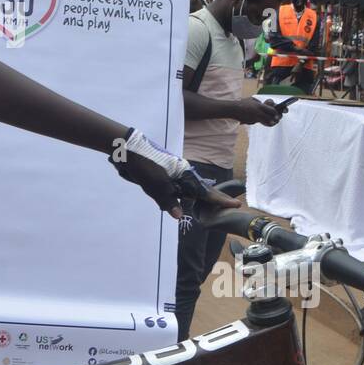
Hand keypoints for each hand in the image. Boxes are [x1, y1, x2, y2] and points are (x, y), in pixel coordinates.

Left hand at [110, 129, 241, 219]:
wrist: (128, 149)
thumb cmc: (143, 165)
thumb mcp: (153, 185)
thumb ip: (166, 201)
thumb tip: (178, 215)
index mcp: (183, 174)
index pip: (204, 191)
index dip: (219, 200)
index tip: (235, 204)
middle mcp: (181, 173)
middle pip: (202, 188)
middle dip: (216, 197)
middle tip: (232, 204)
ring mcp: (174, 173)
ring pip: (191, 188)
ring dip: (203, 196)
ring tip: (217, 203)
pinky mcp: (165, 174)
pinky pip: (180, 186)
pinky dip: (187, 193)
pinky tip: (189, 197)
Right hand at [233, 98, 281, 126]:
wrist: (234, 109)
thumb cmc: (243, 103)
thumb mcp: (252, 99)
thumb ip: (260, 103)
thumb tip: (265, 105)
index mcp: (259, 106)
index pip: (272, 110)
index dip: (276, 113)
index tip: (278, 114)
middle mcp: (258, 113)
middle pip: (271, 118)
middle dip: (275, 119)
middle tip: (277, 119)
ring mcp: (255, 118)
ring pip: (266, 122)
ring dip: (270, 123)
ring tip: (273, 123)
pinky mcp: (251, 122)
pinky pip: (258, 122)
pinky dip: (261, 122)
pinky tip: (262, 121)